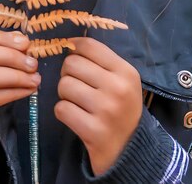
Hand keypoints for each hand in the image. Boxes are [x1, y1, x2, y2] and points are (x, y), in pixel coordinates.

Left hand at [54, 36, 142, 175]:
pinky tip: (75, 116)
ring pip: (64, 85)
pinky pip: (62, 109)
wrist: (130, 150)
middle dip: (68, 73)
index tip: (71, 53)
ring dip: (65, 94)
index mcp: (126, 72)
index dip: (74, 47)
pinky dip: (63, 112)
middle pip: (72, 64)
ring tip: (76, 101)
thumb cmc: (121, 108)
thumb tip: (70, 42)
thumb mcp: (122, 80)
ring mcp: (106, 110)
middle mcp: (118, 88)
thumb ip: (101, 61)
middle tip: (75, 83)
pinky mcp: (93, 131)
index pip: (89, 46)